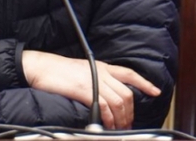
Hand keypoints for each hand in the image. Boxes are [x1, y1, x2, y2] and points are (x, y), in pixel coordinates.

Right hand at [21, 50, 159, 129]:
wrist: (40, 67)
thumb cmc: (57, 71)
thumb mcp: (81, 71)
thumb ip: (95, 81)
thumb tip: (104, 97)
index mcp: (101, 66)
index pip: (129, 73)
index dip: (144, 83)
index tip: (156, 91)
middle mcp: (101, 72)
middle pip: (126, 93)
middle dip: (130, 112)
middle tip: (127, 124)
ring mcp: (94, 80)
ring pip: (119, 102)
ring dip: (121, 119)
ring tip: (118, 129)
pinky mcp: (85, 90)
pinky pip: (104, 106)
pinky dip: (109, 118)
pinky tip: (106, 124)